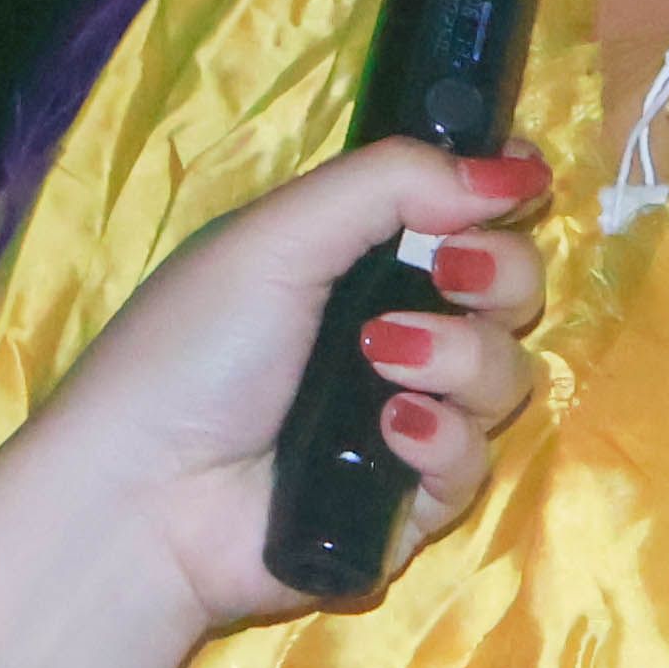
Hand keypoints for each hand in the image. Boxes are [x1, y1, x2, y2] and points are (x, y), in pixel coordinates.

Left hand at [15, 141, 553, 629]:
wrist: (146, 498)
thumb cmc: (192, 351)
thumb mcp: (276, 236)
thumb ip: (391, 182)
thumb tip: (514, 165)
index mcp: (355, 259)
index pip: (462, 214)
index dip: (501, 195)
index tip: (521, 182)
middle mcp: (392, 331)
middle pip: (507, 288)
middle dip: (497, 270)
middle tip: (450, 271)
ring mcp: (406, 418)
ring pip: (503, 373)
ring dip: (461, 357)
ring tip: (383, 360)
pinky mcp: (412, 502)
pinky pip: (474, 462)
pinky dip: (443, 440)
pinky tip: (391, 432)